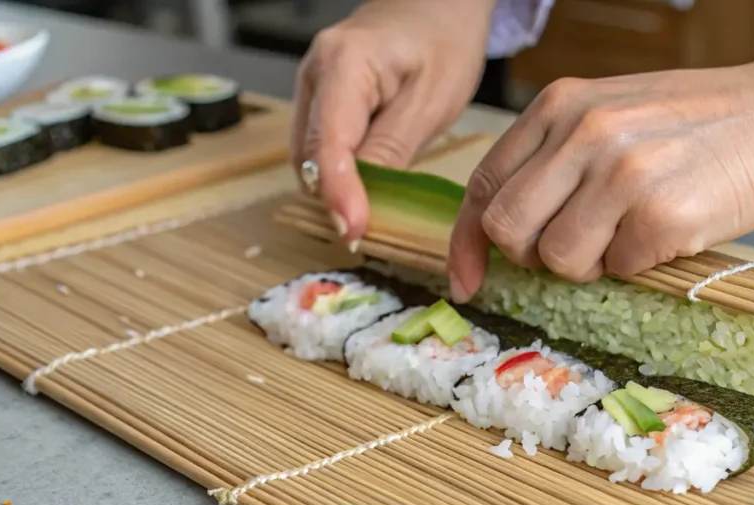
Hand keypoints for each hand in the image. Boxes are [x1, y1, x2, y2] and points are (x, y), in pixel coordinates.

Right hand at [291, 0, 495, 243]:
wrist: (438, 8)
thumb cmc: (443, 43)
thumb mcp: (432, 100)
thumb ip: (392, 149)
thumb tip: (361, 199)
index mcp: (344, 63)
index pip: (329, 141)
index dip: (338, 192)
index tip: (353, 230)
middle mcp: (315, 74)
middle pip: (311, 154)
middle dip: (335, 197)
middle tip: (368, 233)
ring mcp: (312, 87)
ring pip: (310, 157)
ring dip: (335, 189)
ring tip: (371, 215)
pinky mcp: (320, 102)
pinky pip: (319, 149)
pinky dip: (339, 175)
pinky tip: (365, 190)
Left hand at [447, 29, 753, 301]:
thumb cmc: (689, 125)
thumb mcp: (606, 114)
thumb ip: (551, 160)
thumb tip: (499, 231)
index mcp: (559, 106)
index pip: (484, 185)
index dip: (468, 242)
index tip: (467, 280)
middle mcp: (582, 133)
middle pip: (509, 229)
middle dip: (533, 254)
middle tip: (576, 247)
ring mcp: (620, 174)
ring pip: (558, 260)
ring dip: (590, 264)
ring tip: (630, 231)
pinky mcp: (660, 216)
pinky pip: (618, 270)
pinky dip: (638, 264)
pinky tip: (666, 229)